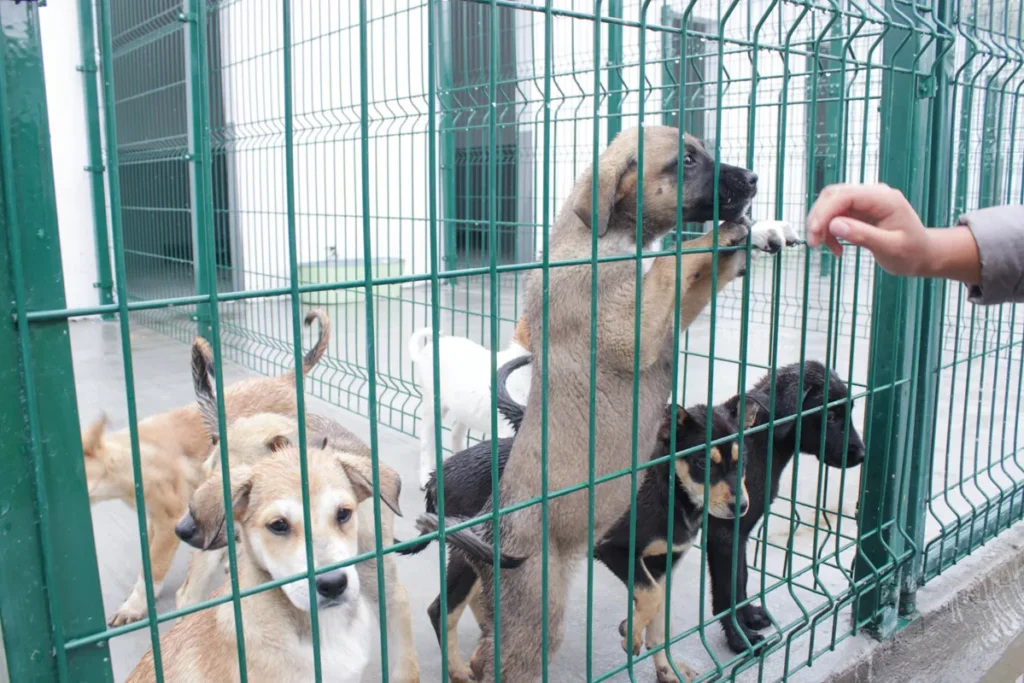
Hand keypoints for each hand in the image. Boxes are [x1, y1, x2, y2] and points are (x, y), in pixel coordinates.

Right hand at [806, 183, 980, 283]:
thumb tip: (834, 225)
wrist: (923, 255)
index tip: (814, 232)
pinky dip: (830, 231)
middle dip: (819, 218)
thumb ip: (863, 235)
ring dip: (821, 225)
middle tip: (814, 243)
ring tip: (823, 247)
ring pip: (831, 204)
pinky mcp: (860, 210)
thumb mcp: (890, 248)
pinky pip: (836, 214)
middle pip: (834, 195)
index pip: (846, 195)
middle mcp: (874, 194)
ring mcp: (866, 201)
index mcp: (885, 199)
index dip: (825, 212)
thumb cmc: (912, 253)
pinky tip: (836, 248)